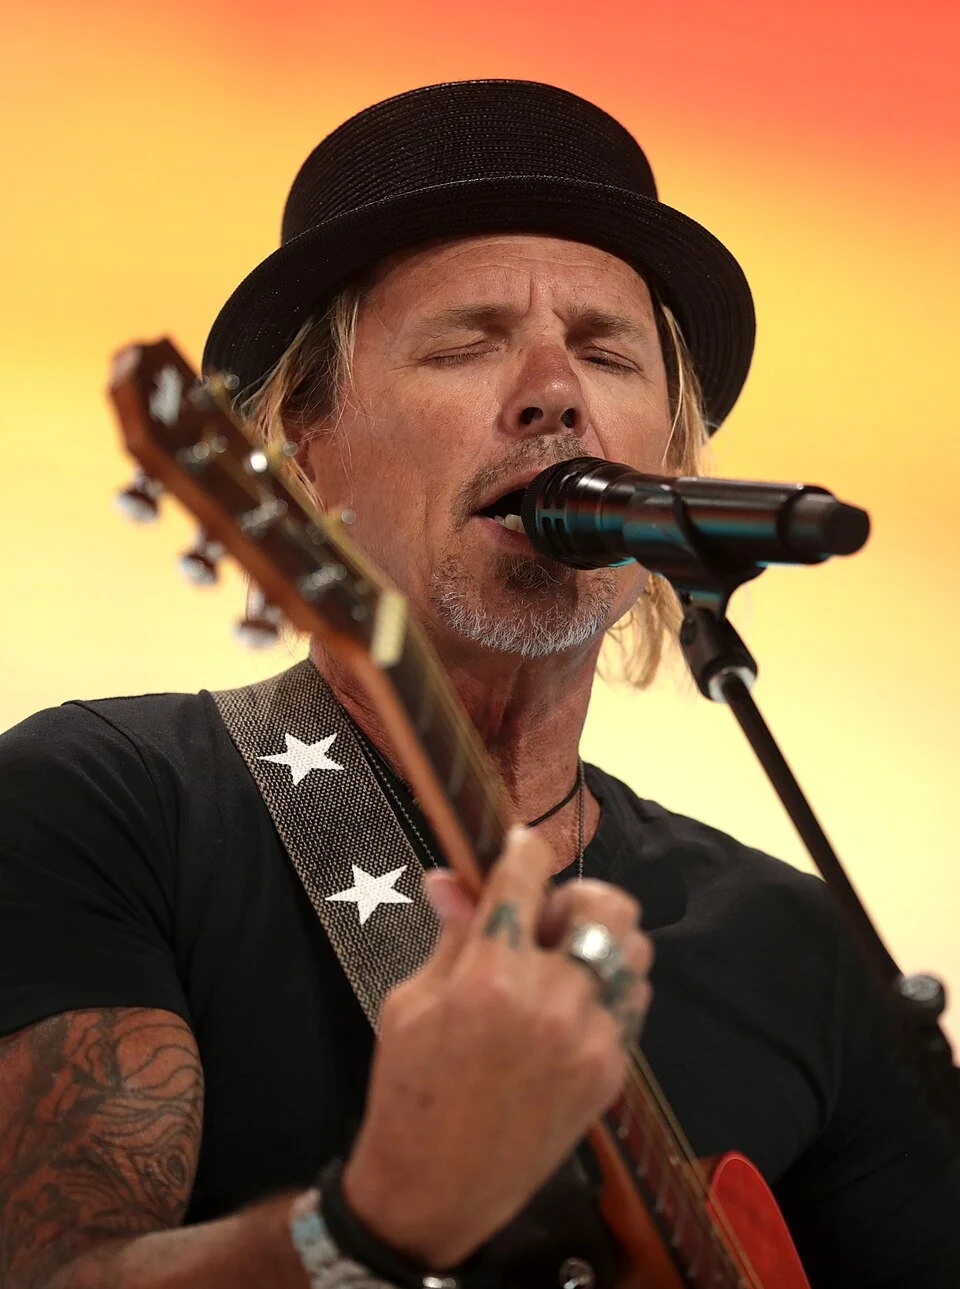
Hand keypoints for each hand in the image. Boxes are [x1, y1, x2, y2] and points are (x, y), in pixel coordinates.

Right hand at [341, 825, 652, 1268]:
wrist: (436, 1188)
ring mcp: (590, 1040)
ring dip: (599, 941)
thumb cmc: (409, 1091)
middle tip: (542, 917)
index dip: (524, 849)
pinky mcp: (610, 1072)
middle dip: (573, 896)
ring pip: (632, 950)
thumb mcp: (412, 1002)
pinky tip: (571, 1004)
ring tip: (560, 961)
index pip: (527, 876)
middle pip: (604, 905)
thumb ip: (450, 935)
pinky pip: (632, 1003)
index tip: (521, 846)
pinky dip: (607, 989)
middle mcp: (552, 1001)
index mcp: (490, 977)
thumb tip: (451, 878)